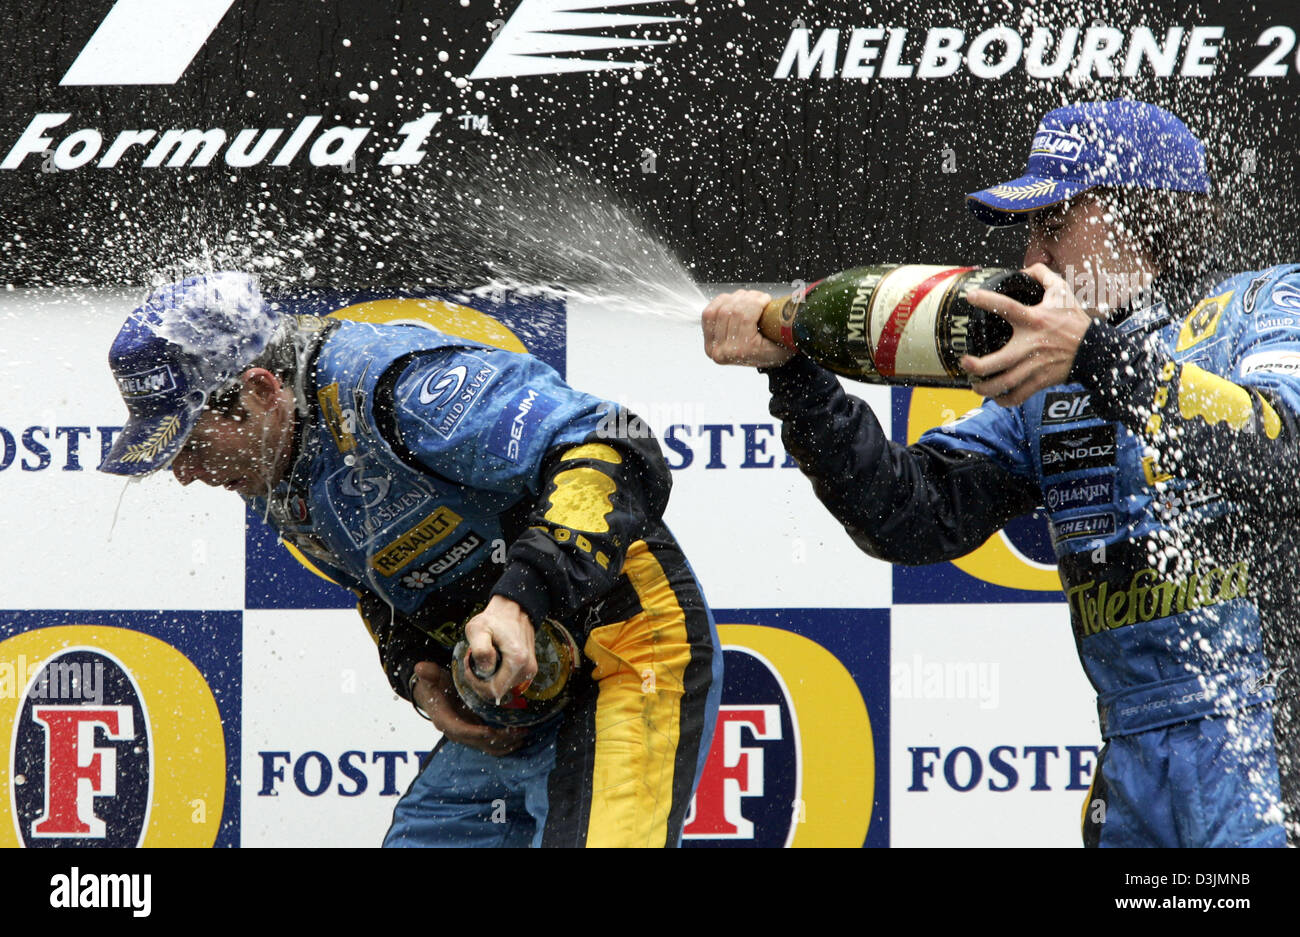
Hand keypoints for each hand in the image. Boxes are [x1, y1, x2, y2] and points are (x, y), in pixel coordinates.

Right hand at [411, 660, 527, 755]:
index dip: (474, 733)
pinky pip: (491, 745)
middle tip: (517, 731)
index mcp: (444, 719)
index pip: (459, 730)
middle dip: (499, 738)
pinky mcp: (476, 734)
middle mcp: (456, 731)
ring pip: (487, 746)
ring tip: (523, 733)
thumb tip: (420, 668)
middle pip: (478, 741)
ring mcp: (467, 734)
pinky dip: (505, 744)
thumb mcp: (430, 677)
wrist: (433, 693)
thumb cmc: (434, 685)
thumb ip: (428, 673)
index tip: (490, 731)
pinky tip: (519, 738)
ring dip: (506, 743)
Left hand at [463, 595, 536, 705]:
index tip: (470, 664)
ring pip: (503, 687)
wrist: (514, 608)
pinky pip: (509, 681)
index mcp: (517, 661)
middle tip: (473, 659)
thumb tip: (486, 671)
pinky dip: (498, 674)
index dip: (477, 683)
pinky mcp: (529, 669)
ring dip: (489, 677)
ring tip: (483, 657)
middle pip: (498, 691)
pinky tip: (493, 659)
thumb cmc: (494, 618)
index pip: (493, 691)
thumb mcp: (478, 629)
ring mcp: (530, 670)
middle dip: (481, 680)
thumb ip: (480, 651)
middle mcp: (527, 669)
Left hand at [702, 289, 795, 367]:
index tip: (766, 299)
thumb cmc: (778, 348)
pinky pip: (709, 313)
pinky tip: (733, 301)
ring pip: (720, 309)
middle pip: (731, 311)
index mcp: (742, 352)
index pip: (744, 317)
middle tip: (760, 297)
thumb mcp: (786, 339)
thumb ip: (788, 323)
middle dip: (747, 298)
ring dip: (736, 298)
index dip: (756, 301)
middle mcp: (723, 352)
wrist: (768, 361)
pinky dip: (721, 302)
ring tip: (749, 298)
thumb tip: (796, 300)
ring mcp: (712, 346)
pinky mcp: (707, 339)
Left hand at [960, 263, 1093, 406]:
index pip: (1008, 307)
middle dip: (978, 367)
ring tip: (974, 384)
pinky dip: (1003, 399)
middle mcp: (1031, 345)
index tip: (970, 296)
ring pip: (1004, 384)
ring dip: (985, 388)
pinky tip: (994, 395)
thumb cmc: (1075, 321)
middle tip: (964, 362)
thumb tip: (1024, 268)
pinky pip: (1017, 396)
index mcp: (1034, 320)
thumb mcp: (1063, 292)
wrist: (1095, 350)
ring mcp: (1035, 366)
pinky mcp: (1040, 381)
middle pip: (999, 361)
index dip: (988, 301)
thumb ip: (1043, 275)